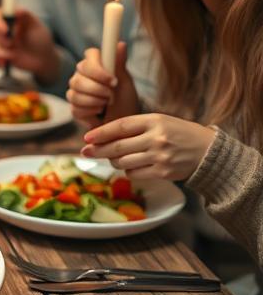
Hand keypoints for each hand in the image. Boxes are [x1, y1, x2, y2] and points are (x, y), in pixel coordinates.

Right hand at [0, 7, 59, 83]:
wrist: (42, 60)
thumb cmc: (42, 40)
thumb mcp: (37, 27)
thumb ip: (26, 16)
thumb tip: (16, 10)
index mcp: (12, 17)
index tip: (5, 30)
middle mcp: (4, 27)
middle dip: (2, 40)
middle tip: (12, 45)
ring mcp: (0, 39)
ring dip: (0, 50)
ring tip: (13, 55)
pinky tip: (5, 62)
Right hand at [66, 43, 140, 127]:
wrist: (122, 122)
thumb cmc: (125, 101)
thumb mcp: (126, 82)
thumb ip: (119, 63)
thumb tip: (121, 44)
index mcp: (96, 64)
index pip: (89, 56)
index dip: (97, 68)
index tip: (112, 80)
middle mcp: (82, 75)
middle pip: (79, 77)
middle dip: (97, 89)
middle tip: (111, 96)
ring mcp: (75, 91)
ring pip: (74, 93)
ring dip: (95, 101)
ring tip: (107, 104)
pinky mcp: (73, 107)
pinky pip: (75, 108)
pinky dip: (90, 111)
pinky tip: (99, 111)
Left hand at [81, 114, 214, 181]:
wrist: (208, 151)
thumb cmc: (178, 134)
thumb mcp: (160, 122)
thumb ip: (135, 128)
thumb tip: (102, 138)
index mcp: (154, 120)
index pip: (120, 125)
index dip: (100, 133)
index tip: (86, 138)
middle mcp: (156, 137)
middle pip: (117, 146)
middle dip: (98, 150)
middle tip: (85, 152)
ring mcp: (160, 156)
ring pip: (123, 162)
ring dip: (114, 162)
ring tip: (116, 158)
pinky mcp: (163, 172)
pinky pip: (134, 174)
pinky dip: (128, 171)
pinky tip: (133, 166)